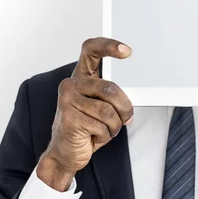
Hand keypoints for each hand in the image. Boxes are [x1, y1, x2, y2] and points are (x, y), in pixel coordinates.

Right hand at [37, 37, 133, 190]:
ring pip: (108, 111)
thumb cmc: (87, 126)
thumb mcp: (101, 105)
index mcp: (81, 76)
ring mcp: (67, 100)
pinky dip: (104, 135)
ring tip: (106, 129)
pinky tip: (94, 136)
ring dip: (114, 126)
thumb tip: (131, 94)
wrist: (66, 152)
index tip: (127, 51)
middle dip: (124, 107)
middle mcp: (71, 84)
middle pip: (110, 88)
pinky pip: (101, 126)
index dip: (109, 46)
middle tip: (126, 118)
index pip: (91, 50)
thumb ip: (111, 94)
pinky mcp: (69, 119)